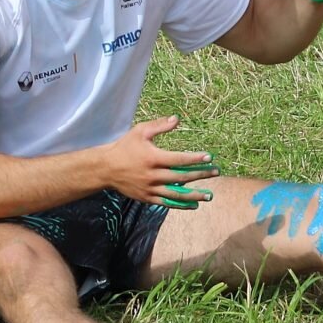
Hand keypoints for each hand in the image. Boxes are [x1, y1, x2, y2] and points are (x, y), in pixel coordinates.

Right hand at [104, 117, 221, 209]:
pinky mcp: (146, 197)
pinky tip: (194, 204)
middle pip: (181, 176)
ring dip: (194, 195)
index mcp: (153, 158)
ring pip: (176, 193)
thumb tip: (177, 119)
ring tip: (209, 195)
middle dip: (201, 175)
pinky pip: (166, 202)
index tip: (209, 157)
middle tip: (216, 172)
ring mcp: (149, 188)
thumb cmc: (125, 147)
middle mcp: (152, 175)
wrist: (105, 168)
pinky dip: (180, 204)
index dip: (195, 159)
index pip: (179, 159)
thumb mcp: (140, 131)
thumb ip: (159, 125)